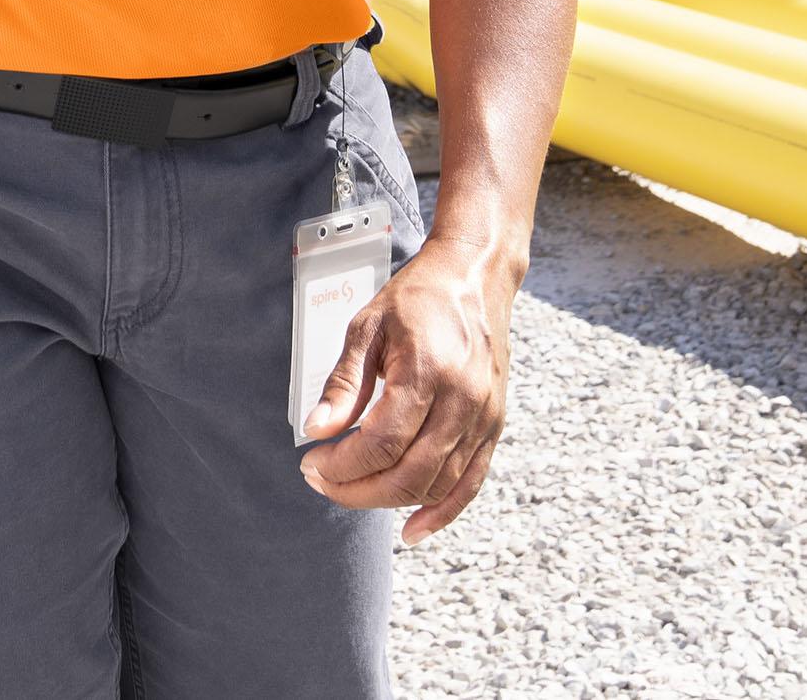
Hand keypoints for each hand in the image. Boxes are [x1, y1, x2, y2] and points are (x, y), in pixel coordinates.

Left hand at [295, 235, 516, 542]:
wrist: (475, 276)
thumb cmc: (417, 297)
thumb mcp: (367, 327)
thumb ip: (343, 383)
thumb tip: (316, 431)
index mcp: (428, 371)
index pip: (381, 443)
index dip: (341, 465)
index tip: (312, 464)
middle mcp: (463, 400)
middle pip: (408, 473)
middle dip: (357, 490)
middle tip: (322, 482)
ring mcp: (484, 417)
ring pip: (436, 484)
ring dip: (389, 500)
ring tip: (352, 488)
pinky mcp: (494, 425)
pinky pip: (471, 483)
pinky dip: (443, 512)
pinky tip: (413, 529)